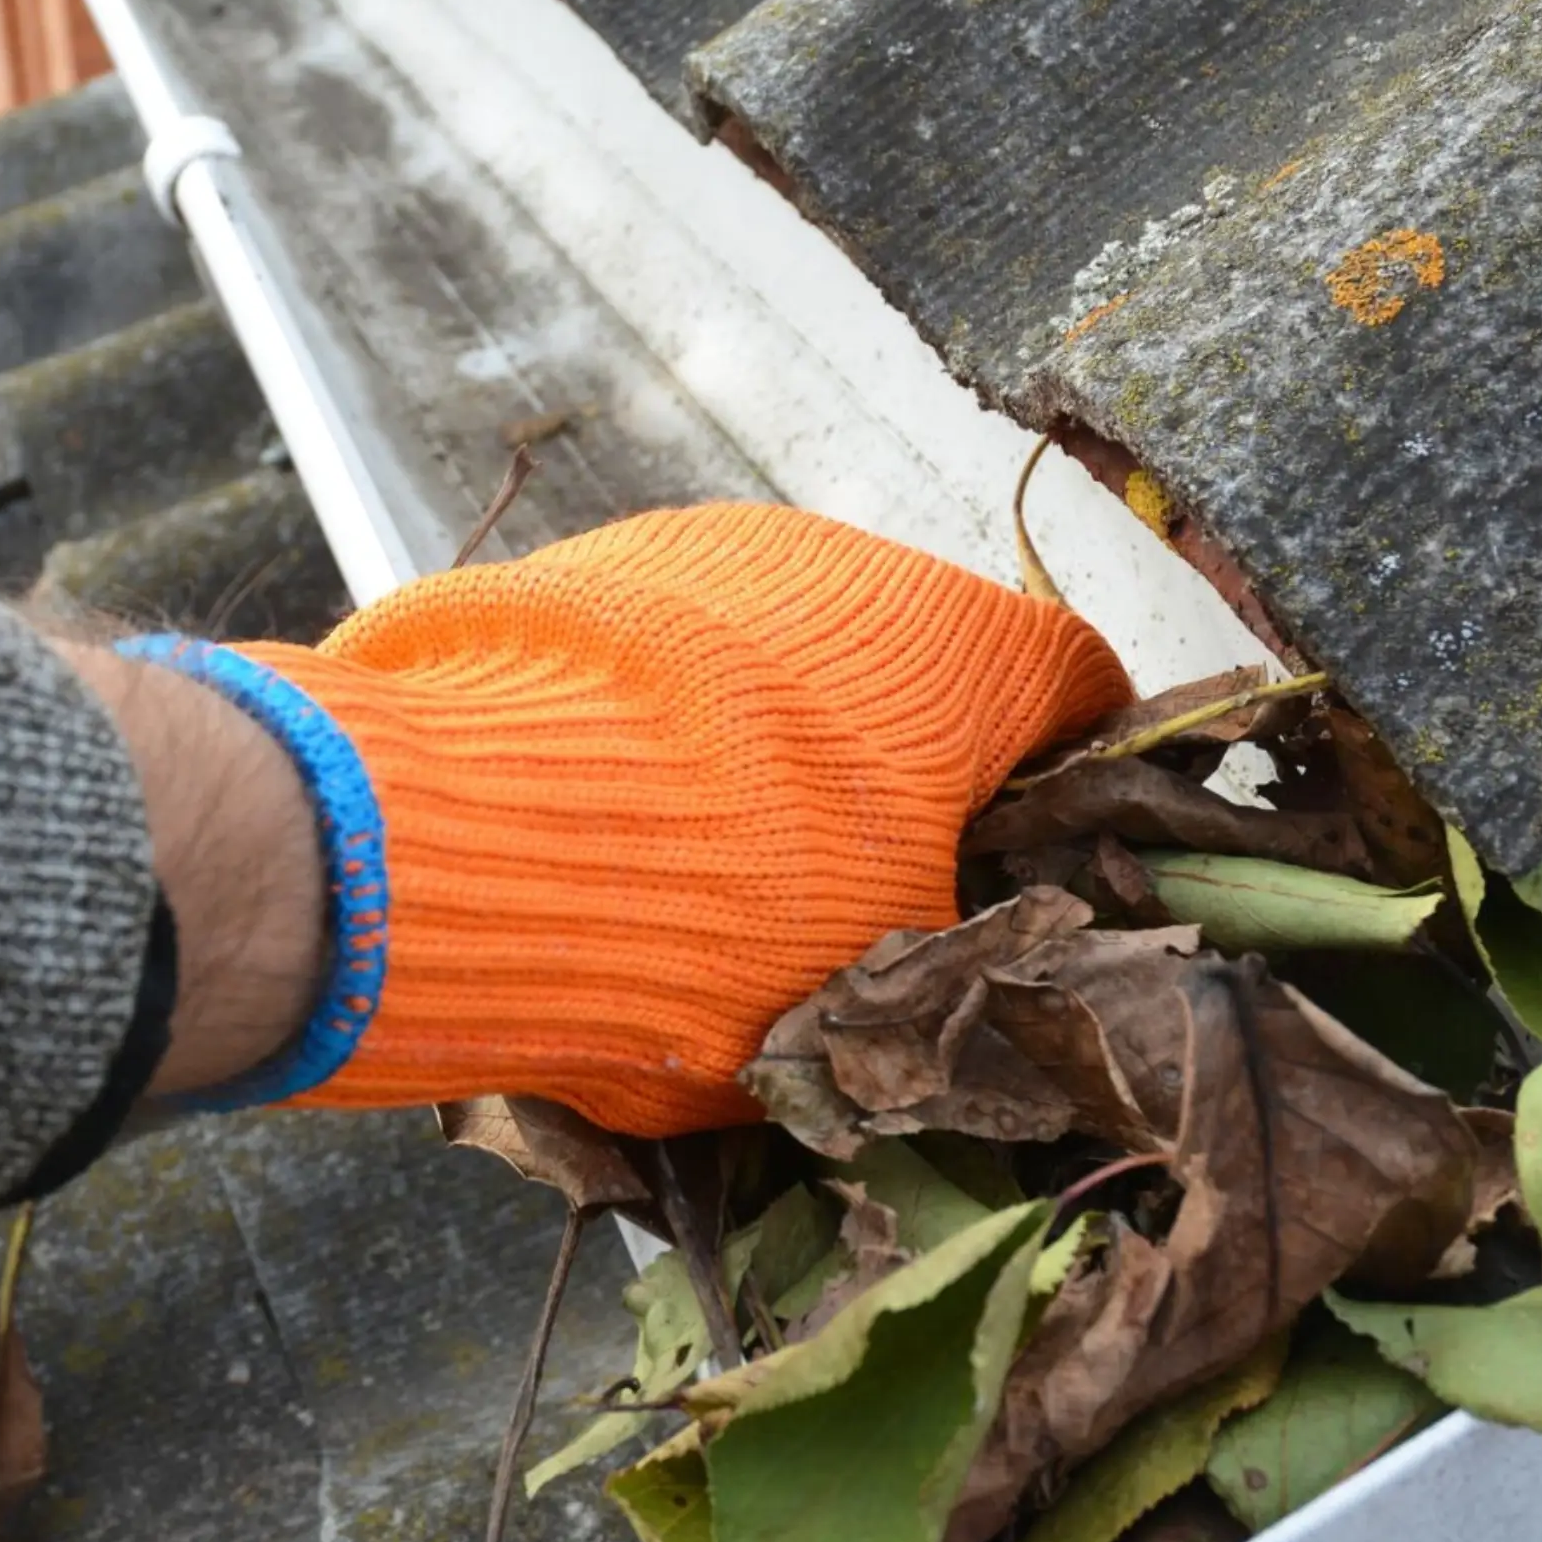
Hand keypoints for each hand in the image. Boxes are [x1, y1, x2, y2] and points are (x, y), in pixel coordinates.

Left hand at [128, 504, 1130, 1135]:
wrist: (459, 839)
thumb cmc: (722, 923)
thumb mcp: (875, 993)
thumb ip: (951, 960)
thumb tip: (965, 971)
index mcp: (966, 651)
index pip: (1081, 685)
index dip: (1074, 780)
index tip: (1039, 858)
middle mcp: (849, 561)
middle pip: (922, 670)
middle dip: (908, 773)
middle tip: (861, 895)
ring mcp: (705, 548)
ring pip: (784, 654)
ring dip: (778, 745)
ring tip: (709, 866)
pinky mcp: (579, 566)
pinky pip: (664, 651)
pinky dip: (665, 724)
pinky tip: (609, 814)